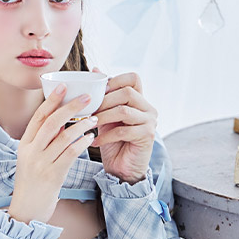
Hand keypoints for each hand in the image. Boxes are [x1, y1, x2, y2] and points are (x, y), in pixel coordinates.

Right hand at [8, 86, 97, 223]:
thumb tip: (62, 123)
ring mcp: (41, 163)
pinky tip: (91, 137)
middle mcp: (31, 152)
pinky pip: (70, 153)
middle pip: (51, 122)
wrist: (27, 211)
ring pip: (64, 136)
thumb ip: (43, 142)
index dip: (51, 100)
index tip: (63, 86)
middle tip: (87, 98)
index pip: (38, 117)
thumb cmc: (33, 184)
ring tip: (95, 118)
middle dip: (70, 107)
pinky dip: (82, 143)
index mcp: (24, 144)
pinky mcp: (53, 175)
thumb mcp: (31, 159)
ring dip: (82, 124)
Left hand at [89, 68, 156, 183]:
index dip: (114, 81)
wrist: (122, 169)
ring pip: (124, 110)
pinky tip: (94, 140)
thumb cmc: (113, 141)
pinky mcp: (147, 136)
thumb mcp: (105, 115)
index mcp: (140, 100)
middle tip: (89, 110)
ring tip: (89, 124)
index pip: (133, 78)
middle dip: (104, 100)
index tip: (97, 93)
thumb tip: (95, 69)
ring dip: (102, 116)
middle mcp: (148, 108)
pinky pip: (123, 130)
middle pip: (127, 92)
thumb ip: (103, 96)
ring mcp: (150, 121)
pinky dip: (105, 135)